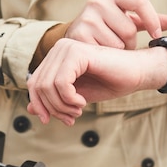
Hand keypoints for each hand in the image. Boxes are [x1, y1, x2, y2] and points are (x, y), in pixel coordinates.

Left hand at [27, 38, 166, 125]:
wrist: (136, 74)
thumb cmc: (110, 82)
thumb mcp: (75, 97)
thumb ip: (54, 100)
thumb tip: (30, 108)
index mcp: (57, 56)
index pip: (33, 83)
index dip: (41, 105)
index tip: (54, 119)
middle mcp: (60, 47)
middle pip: (37, 85)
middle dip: (52, 108)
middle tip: (70, 117)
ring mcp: (68, 48)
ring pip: (47, 85)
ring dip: (62, 106)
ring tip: (78, 110)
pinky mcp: (78, 53)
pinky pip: (60, 82)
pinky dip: (69, 98)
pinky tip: (82, 101)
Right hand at [66, 0, 166, 48]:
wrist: (75, 38)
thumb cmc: (107, 27)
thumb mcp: (127, 20)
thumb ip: (149, 20)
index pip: (139, 1)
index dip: (152, 19)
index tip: (157, 34)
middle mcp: (96, 1)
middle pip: (129, 29)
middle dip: (129, 41)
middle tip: (119, 43)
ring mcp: (86, 18)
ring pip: (118, 43)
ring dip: (117, 51)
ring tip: (107, 47)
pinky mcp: (78, 35)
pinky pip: (105, 52)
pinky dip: (106, 56)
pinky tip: (99, 52)